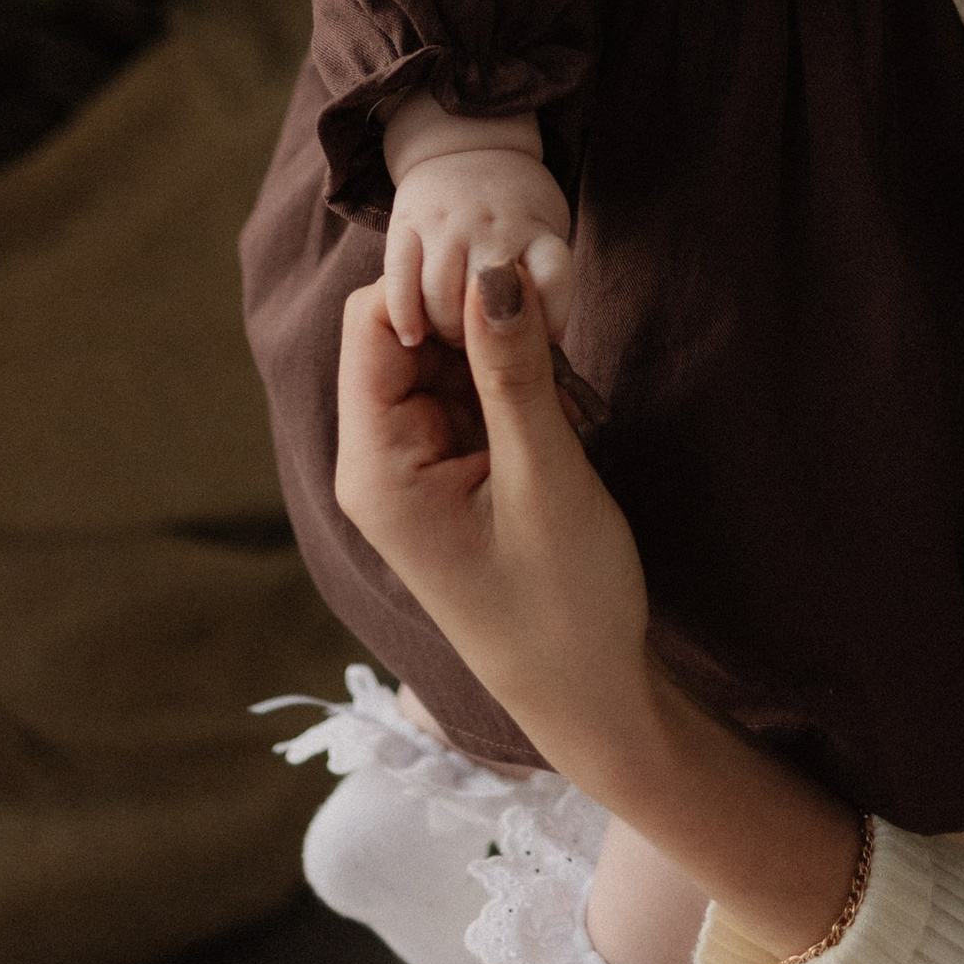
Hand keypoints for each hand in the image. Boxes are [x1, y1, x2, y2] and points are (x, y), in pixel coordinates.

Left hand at [332, 262, 862, 958]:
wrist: (588, 695)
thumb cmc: (564, 602)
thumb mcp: (545, 477)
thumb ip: (515, 369)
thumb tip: (493, 268)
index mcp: (375, 466)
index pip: (376, 322)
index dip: (439, 289)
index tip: (519, 293)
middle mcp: (379, 461)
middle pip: (409, 333)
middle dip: (482, 321)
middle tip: (562, 349)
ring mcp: (415, 467)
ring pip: (449, 358)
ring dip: (510, 355)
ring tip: (572, 398)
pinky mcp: (453, 473)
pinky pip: (473, 393)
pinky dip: (519, 385)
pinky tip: (568, 415)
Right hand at [380, 103, 572, 346]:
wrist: (470, 146)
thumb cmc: (516, 214)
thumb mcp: (546, 236)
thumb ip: (545, 288)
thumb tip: (548, 351)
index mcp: (537, 231)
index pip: (552, 279)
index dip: (550, 320)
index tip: (541, 341)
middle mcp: (494, 225)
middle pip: (489, 301)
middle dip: (486, 339)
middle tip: (485, 348)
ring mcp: (448, 222)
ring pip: (441, 295)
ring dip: (448, 329)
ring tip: (456, 336)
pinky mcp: (407, 223)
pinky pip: (399, 277)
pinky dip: (405, 313)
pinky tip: (413, 337)